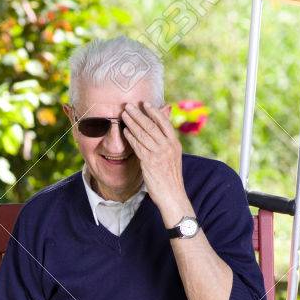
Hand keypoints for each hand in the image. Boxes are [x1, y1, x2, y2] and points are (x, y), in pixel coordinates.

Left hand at [121, 101, 189, 218]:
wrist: (172, 195)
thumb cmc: (171, 178)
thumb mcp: (173, 158)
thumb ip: (166, 144)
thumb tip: (160, 132)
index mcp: (175, 144)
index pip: (164, 123)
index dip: (154, 111)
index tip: (145, 103)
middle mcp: (168, 146)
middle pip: (151, 125)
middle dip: (139, 114)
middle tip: (129, 105)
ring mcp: (159, 154)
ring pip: (143, 134)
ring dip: (132, 122)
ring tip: (124, 114)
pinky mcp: (149, 162)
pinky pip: (138, 146)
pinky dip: (131, 137)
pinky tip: (124, 131)